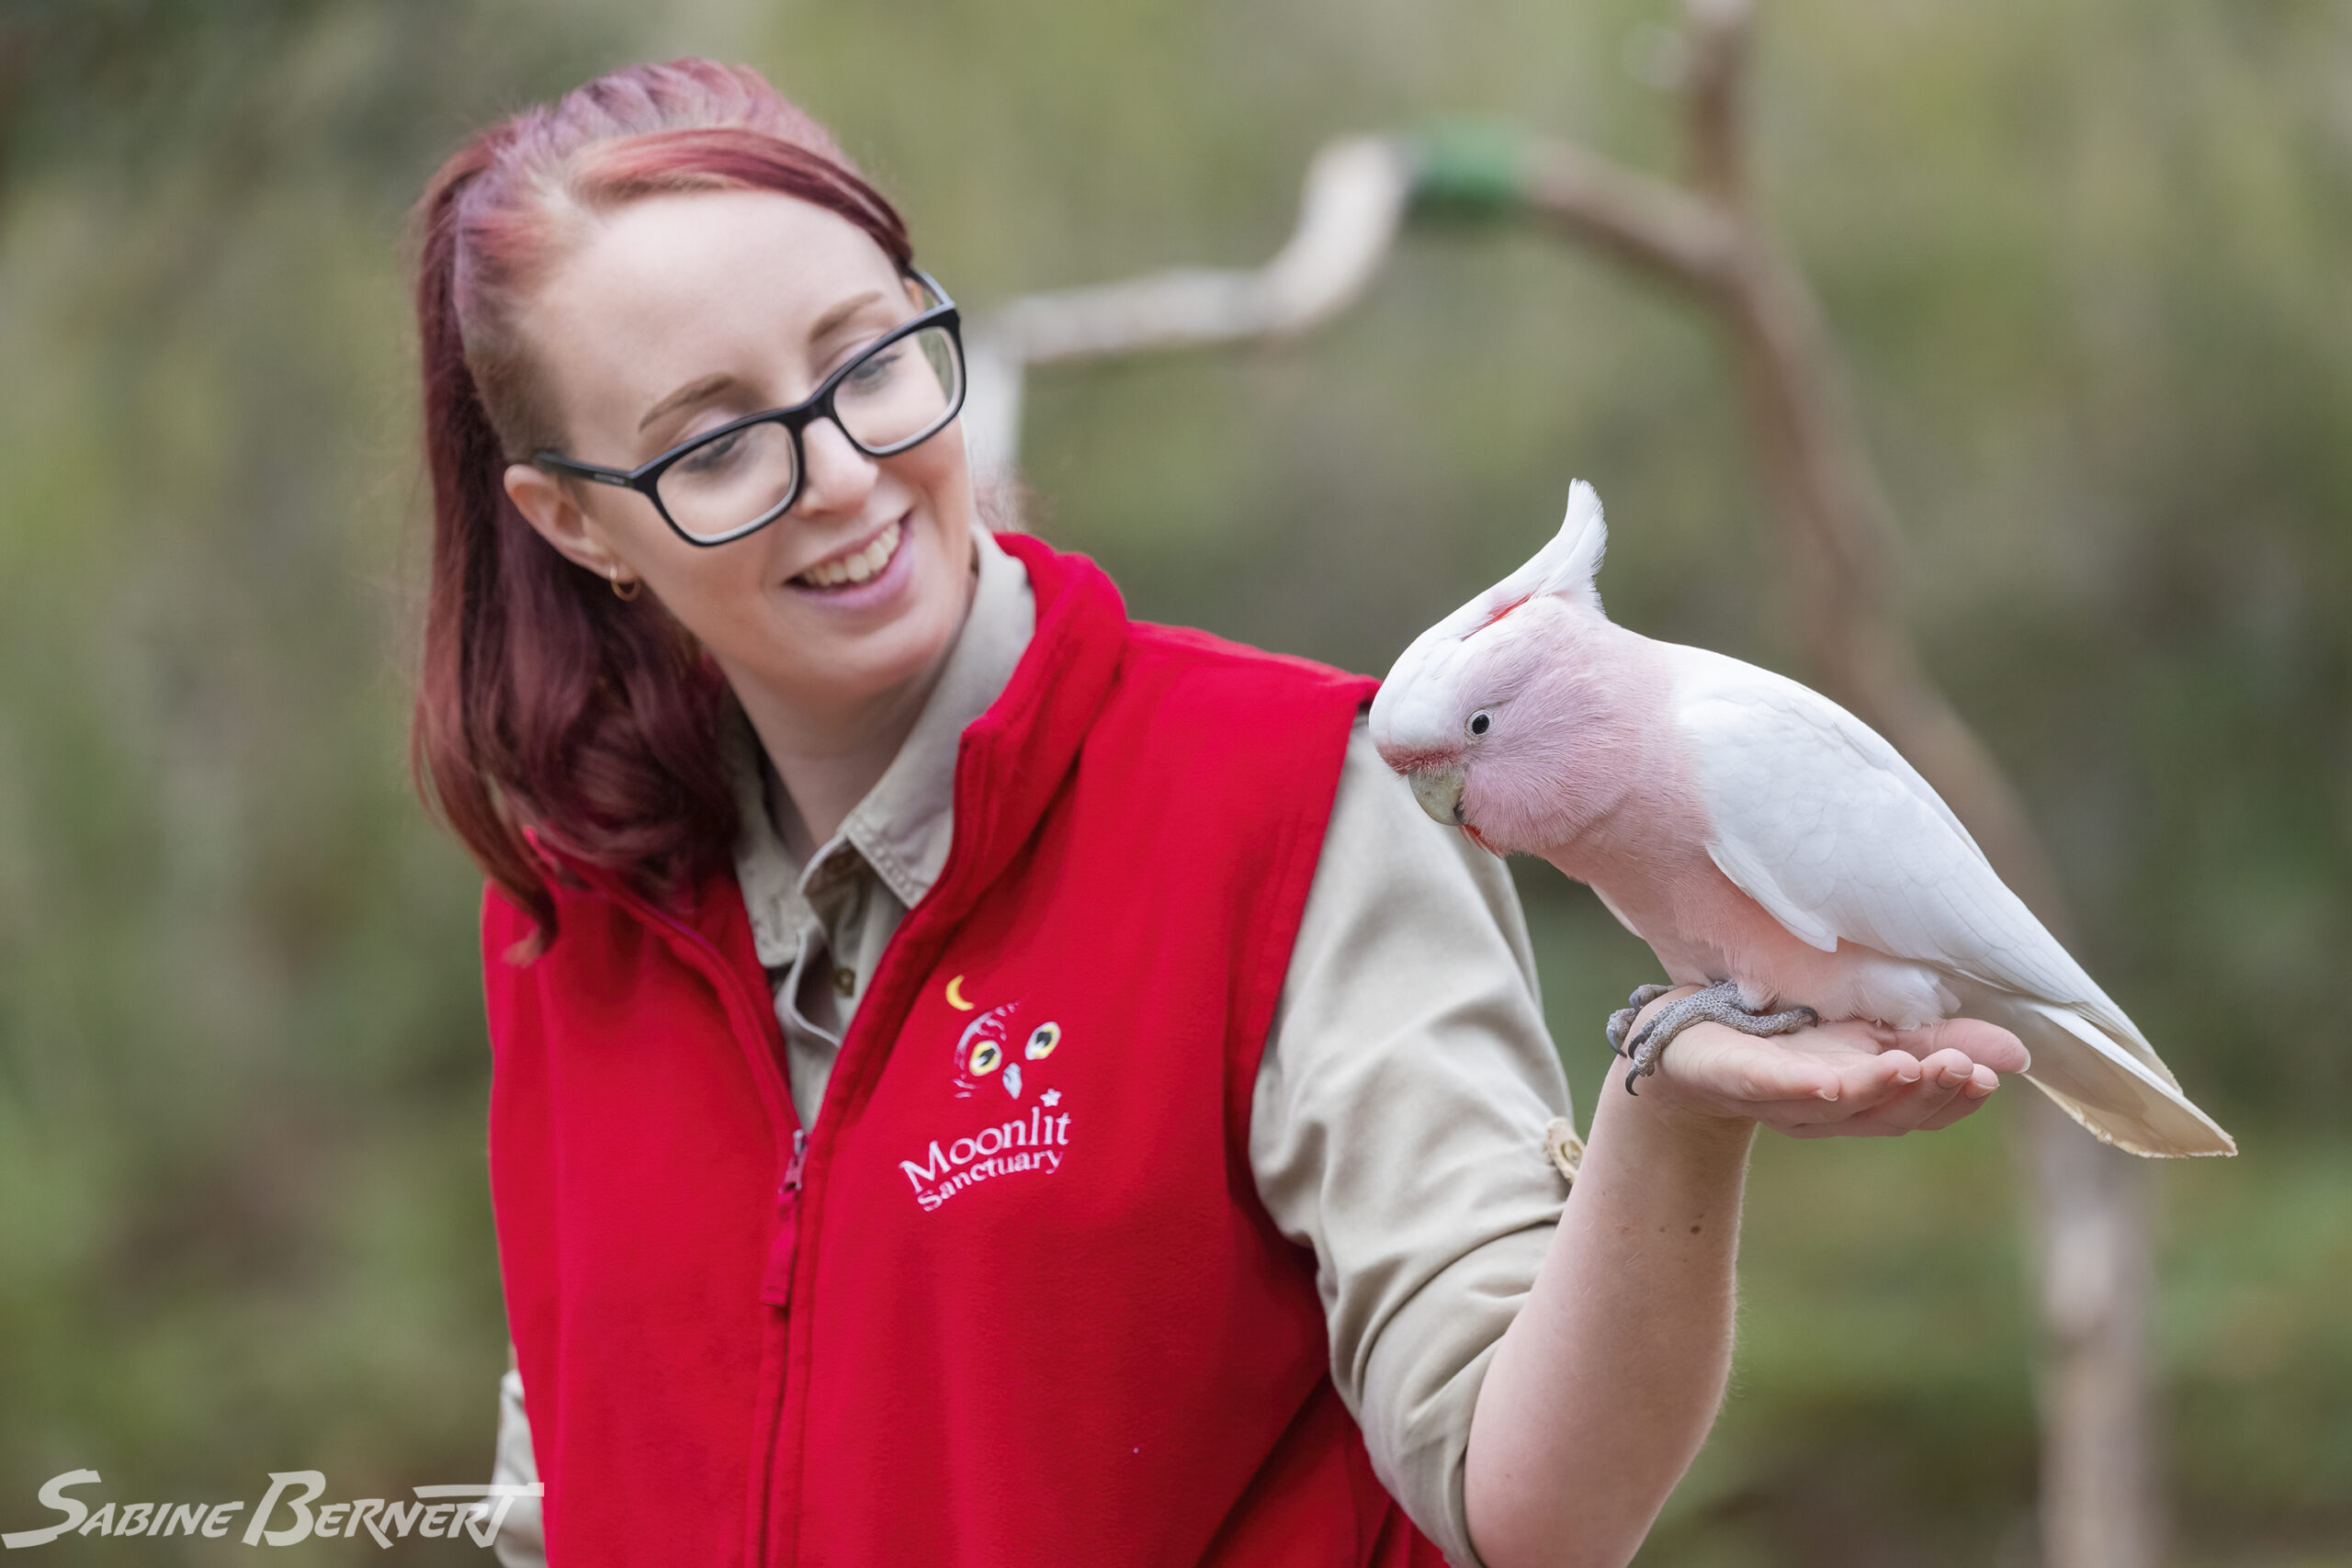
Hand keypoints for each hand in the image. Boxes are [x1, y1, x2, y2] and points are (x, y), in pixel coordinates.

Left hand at [1620, 986, 2030, 1139]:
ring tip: (1912, 1064)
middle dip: (1927, 1092)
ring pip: (1834, 1104)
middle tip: (1964, 1068)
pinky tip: (1827, 1082)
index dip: (1957, 1097)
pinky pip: (1767, 1087)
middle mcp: (1823, 1108)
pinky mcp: (1730, 1076)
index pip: (1919, 1108)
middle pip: (1883, 1112)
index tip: (1993, 1075)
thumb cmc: (1784, 1035)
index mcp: (1861, 1095)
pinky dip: (1799, 1089)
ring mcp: (1775, 1098)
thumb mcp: (1869, 1032)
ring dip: (1876, 1088)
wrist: (1682, 1040)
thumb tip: (2018, 1050)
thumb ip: (1937, 1038)